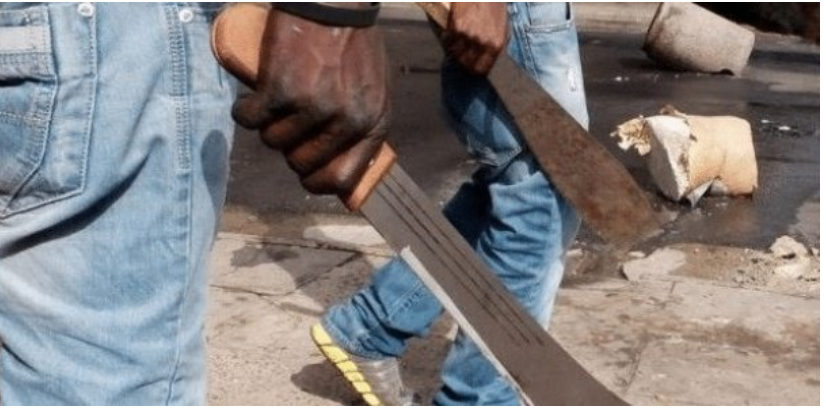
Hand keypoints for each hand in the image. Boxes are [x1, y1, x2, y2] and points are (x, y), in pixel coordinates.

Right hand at [232, 7, 389, 195]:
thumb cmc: (354, 42)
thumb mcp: (375, 89)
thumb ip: (364, 125)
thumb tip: (345, 170)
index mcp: (373, 123)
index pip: (342, 179)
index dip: (317, 182)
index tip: (304, 174)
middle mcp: (345, 121)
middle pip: (301, 163)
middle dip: (289, 148)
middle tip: (288, 123)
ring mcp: (313, 106)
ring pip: (273, 141)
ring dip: (268, 125)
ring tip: (276, 101)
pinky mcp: (281, 89)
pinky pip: (249, 119)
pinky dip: (244, 111)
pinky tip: (250, 100)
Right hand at [441, 2, 508, 74]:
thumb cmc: (494, 6)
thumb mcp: (503, 27)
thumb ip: (496, 45)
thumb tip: (488, 60)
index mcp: (496, 45)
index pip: (481, 69)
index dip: (474, 70)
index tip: (471, 67)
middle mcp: (482, 43)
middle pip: (466, 64)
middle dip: (463, 60)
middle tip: (461, 54)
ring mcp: (468, 36)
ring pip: (454, 53)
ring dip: (454, 49)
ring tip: (457, 42)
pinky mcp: (456, 27)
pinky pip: (447, 40)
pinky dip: (447, 37)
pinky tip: (451, 31)